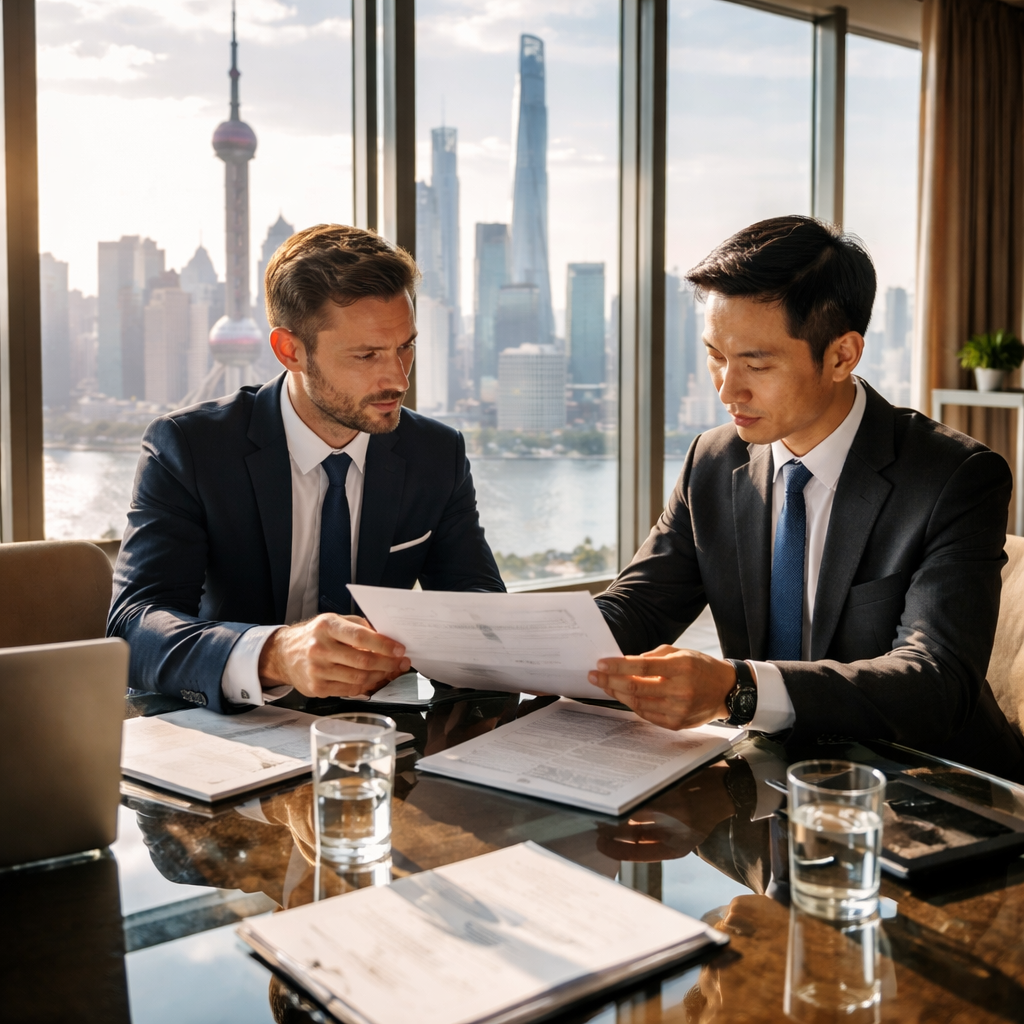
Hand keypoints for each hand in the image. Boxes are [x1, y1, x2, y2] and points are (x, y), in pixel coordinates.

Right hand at [258, 614, 410, 698]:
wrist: (284, 654)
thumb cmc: (315, 635)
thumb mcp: (334, 621)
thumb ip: (359, 626)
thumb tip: (386, 637)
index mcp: (326, 626)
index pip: (361, 637)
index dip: (384, 645)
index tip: (399, 649)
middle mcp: (320, 648)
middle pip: (363, 660)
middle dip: (388, 663)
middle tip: (401, 663)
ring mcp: (317, 670)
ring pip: (359, 677)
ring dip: (380, 676)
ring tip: (390, 671)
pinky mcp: (317, 688)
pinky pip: (350, 689)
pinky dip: (366, 685)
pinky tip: (373, 679)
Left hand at [588, 645, 736, 729]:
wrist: (726, 690)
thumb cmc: (701, 667)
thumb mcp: (681, 653)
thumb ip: (653, 657)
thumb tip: (626, 662)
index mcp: (682, 667)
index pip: (642, 668)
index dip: (618, 666)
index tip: (601, 664)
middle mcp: (681, 690)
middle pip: (636, 688)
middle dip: (610, 681)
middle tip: (594, 675)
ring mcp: (679, 710)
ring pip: (638, 703)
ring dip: (617, 694)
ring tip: (605, 685)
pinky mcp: (677, 724)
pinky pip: (646, 715)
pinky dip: (632, 705)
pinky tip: (622, 696)